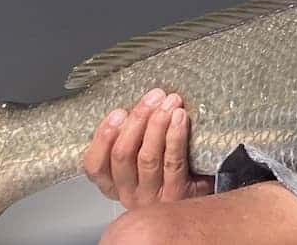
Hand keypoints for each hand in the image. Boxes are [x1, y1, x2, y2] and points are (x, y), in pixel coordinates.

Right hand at [82, 87, 214, 207]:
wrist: (201, 198)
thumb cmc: (170, 172)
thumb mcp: (142, 157)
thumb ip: (133, 138)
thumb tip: (137, 106)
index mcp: (114, 184)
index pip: (95, 165)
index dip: (103, 138)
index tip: (118, 113)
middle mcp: (129, 194)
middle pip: (122, 155)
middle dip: (137, 120)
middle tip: (153, 98)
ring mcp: (152, 198)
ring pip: (147, 157)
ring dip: (157, 124)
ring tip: (168, 104)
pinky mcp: (177, 195)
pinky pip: (173, 161)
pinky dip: (175, 136)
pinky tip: (179, 118)